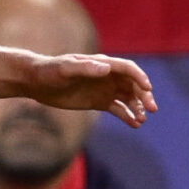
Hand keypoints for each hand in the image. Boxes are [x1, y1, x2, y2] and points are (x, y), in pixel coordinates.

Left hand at [21, 54, 157, 127]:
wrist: (37, 82)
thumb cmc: (50, 71)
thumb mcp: (65, 69)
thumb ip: (85, 68)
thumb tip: (106, 68)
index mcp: (102, 64)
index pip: (127, 69)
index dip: (140, 78)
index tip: (147, 89)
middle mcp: (107, 75)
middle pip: (132, 84)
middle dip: (144, 96)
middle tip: (151, 109)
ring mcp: (104, 89)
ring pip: (128, 98)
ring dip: (138, 107)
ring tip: (142, 120)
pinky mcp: (99, 102)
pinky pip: (118, 109)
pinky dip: (128, 116)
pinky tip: (135, 124)